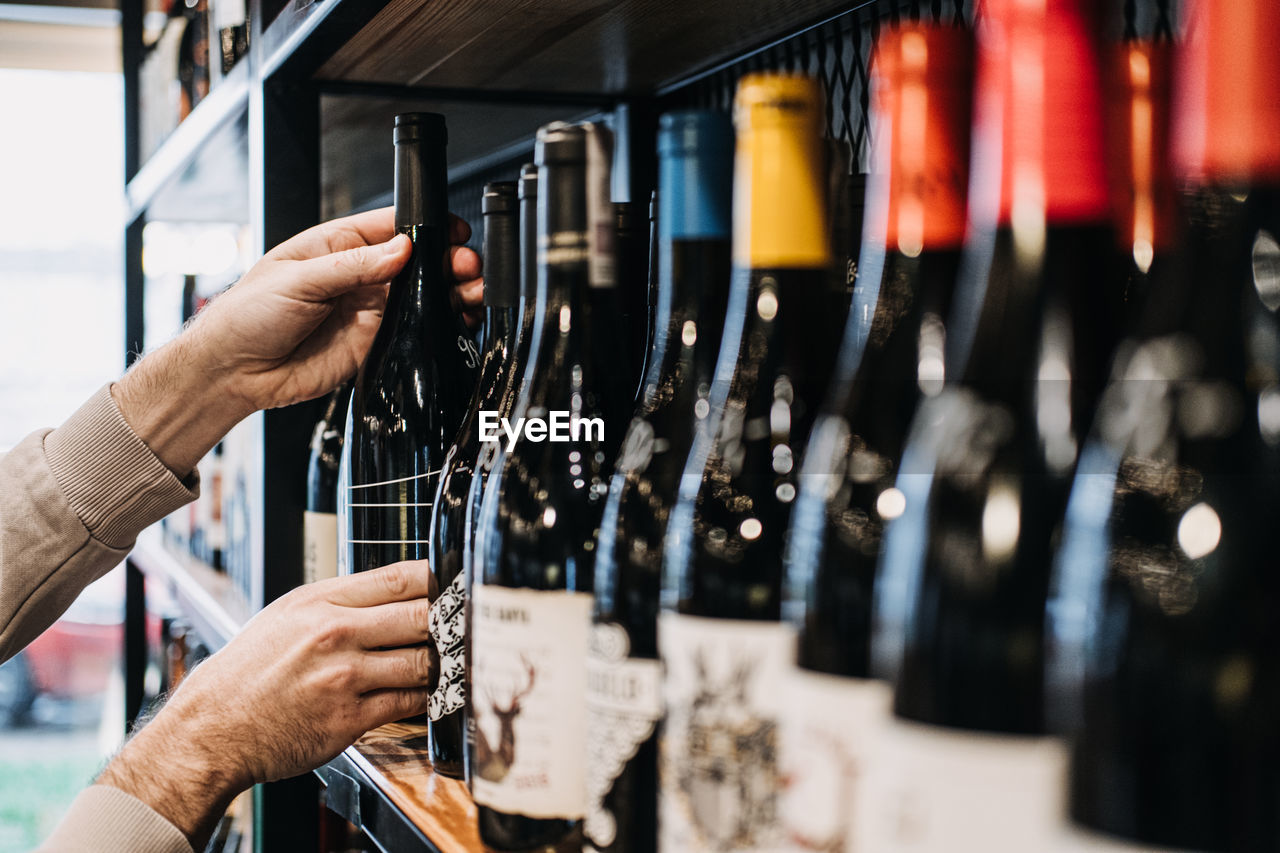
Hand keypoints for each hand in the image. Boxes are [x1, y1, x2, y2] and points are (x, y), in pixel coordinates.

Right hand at [98, 561, 437, 848]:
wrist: (212, 728)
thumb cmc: (249, 672)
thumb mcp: (287, 616)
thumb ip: (339, 602)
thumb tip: (393, 593)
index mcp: (321, 601)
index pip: (399, 578)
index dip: (439, 579)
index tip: (456, 585)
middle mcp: (335, 634)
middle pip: (421, 615)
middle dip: (448, 622)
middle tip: (462, 625)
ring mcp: (344, 677)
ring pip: (422, 660)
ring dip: (442, 663)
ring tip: (449, 661)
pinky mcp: (350, 717)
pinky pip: (409, 701)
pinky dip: (426, 697)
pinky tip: (428, 693)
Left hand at [191, 208, 480, 412]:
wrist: (234, 372)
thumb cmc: (247, 315)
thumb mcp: (298, 279)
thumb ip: (353, 265)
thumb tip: (401, 249)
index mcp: (337, 246)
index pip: (391, 226)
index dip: (425, 226)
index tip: (452, 231)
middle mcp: (359, 275)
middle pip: (417, 261)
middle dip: (448, 260)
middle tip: (467, 266)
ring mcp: (369, 309)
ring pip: (424, 295)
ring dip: (452, 291)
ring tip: (474, 290)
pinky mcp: (375, 343)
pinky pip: (415, 331)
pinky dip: (441, 326)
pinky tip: (459, 320)